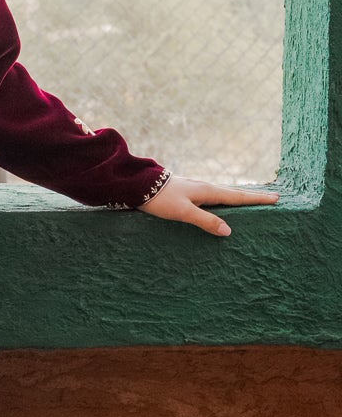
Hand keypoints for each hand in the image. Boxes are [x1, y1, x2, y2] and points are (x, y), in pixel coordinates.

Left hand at [140, 176, 278, 237]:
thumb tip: (228, 231)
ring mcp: (198, 187)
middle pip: (236, 193)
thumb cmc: (161, 199)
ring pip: (225, 193)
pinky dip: (226, 198)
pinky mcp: (190, 190)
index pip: (239, 197)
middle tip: (273, 197)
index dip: (257, 199)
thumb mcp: (183, 212)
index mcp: (208, 191)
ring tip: (253, 200)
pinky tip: (223, 202)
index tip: (276, 199)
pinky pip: (215, 195)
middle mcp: (206, 187)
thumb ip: (205, 221)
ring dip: (241, 196)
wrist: (139, 185)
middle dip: (254, 196)